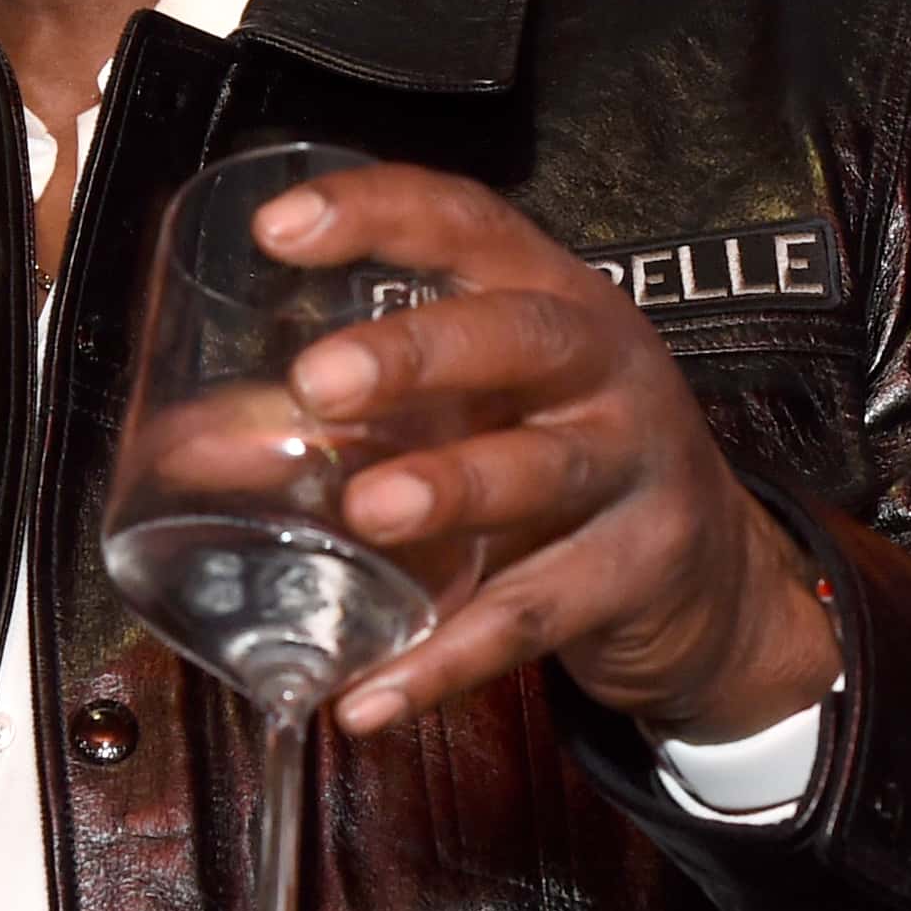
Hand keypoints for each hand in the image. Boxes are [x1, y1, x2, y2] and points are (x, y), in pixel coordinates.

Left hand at [254, 164, 839, 737]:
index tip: (279, 226)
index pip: (468, 225)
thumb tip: (197, 450)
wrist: (714, 582)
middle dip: (417, 352)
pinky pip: (533, 617)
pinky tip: (370, 696)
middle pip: (519, 336)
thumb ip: (361, 418)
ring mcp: (633, 468)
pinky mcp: (639, 573)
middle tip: (320, 381)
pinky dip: (446, 659)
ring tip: (367, 514)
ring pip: (539, 472)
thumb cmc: (560, 467)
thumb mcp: (480, 414)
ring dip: (450, 488)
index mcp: (549, 298)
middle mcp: (603, 366)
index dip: (378, 213)